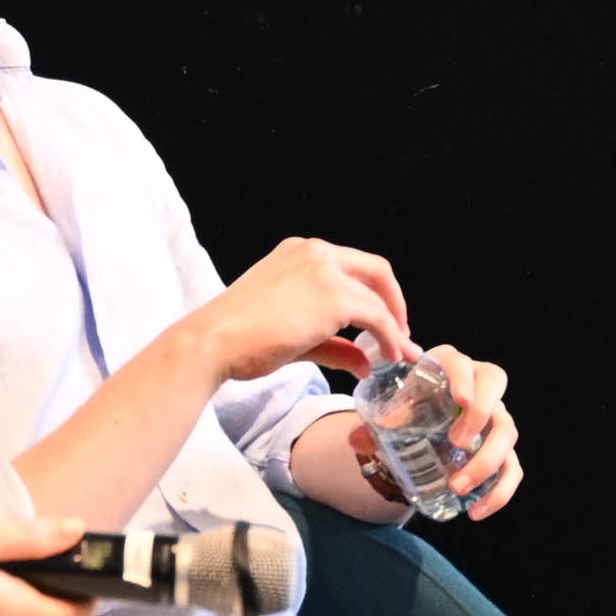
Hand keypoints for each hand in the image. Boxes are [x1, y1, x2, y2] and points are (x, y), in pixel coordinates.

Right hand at [194, 236, 412, 385]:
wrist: (213, 341)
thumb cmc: (240, 338)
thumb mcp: (296, 336)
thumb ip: (334, 345)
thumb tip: (365, 363)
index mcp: (301, 252)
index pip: (351, 266)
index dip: (375, 293)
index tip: (385, 319)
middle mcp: (315, 252)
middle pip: (376, 271)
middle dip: (395, 303)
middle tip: (402, 332)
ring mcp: (325, 270)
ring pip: (377, 298)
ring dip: (394, 328)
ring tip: (399, 352)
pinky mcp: (333, 296)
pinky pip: (376, 317)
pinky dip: (389, 337)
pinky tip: (388, 355)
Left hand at [382, 344, 524, 516]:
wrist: (422, 423)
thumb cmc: (407, 409)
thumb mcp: (389, 412)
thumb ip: (374, 424)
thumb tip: (358, 440)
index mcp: (448, 368)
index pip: (462, 363)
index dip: (464, 378)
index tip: (459, 401)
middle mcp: (479, 387)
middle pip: (495, 391)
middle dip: (480, 417)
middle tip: (455, 443)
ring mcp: (495, 417)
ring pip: (507, 432)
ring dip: (486, 462)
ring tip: (457, 487)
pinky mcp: (502, 449)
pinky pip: (513, 468)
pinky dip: (500, 492)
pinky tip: (477, 512)